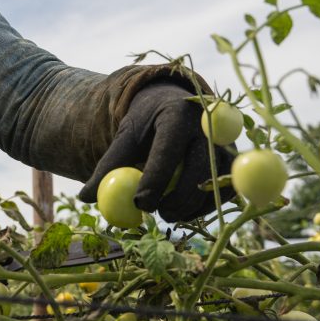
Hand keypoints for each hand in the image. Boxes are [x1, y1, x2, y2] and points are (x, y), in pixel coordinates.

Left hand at [77, 82, 234, 221]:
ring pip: (214, 183)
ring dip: (192, 206)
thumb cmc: (146, 123)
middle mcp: (207, 126)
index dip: (154, 180)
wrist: (174, 105)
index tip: (140, 204)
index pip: (167, 150)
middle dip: (177, 198)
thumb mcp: (125, 136)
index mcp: (176, 113)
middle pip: (197, 168)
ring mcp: (225, 143)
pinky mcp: (233, 161)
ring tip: (168, 210)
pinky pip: (225, 191)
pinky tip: (185, 206)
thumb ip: (107, 166)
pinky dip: (205, 205)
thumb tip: (86, 197)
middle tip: (158, 215)